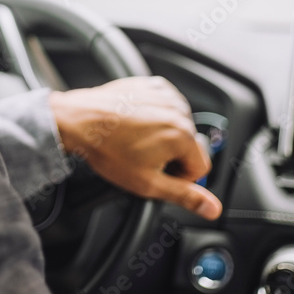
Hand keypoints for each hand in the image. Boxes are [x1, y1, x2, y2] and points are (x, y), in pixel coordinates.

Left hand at [47, 76, 222, 220]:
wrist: (80, 121)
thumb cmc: (108, 150)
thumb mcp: (148, 183)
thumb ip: (185, 196)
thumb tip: (213, 208)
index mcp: (183, 136)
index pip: (201, 167)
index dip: (180, 177)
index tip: (158, 173)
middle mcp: (179, 111)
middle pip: (190, 145)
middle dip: (172, 155)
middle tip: (144, 158)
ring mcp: (166, 95)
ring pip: (178, 126)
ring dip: (164, 135)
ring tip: (137, 140)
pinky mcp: (153, 86)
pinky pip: (166, 106)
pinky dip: (156, 116)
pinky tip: (137, 124)